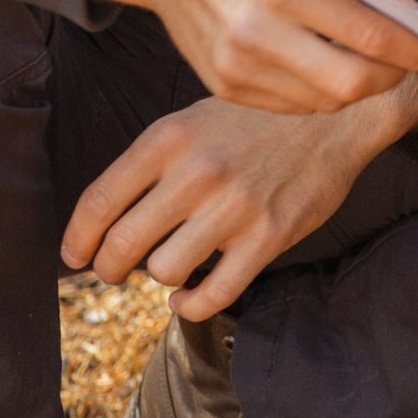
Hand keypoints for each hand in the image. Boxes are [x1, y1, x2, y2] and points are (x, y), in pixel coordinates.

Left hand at [61, 80, 417, 319]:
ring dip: (158, 276)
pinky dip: (190, 305)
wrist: (341, 112)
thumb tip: (104, 218)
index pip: (98, 204)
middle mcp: (197, 172)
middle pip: (120, 246)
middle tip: (115, 269)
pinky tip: (188, 295)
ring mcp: (235, 206)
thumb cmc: (261, 117)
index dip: (76, 240)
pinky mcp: (270, 235)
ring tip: (167, 266)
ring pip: (163, 270)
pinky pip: (213, 294)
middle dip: (108, 267)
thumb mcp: (197, 116)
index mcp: (170, 138)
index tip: (75, 256)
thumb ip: (153, 160)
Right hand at [87, 0, 417, 113]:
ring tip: (374, 57)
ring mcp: (236, 65)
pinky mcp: (222, 85)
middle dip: (396, 76)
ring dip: (362, 84)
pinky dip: (324, 90)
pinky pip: (293, 104)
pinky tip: (331, 63)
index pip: (375, 37)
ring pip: (325, 101)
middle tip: (414, 60)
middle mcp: (258, 32)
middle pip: (353, 83)